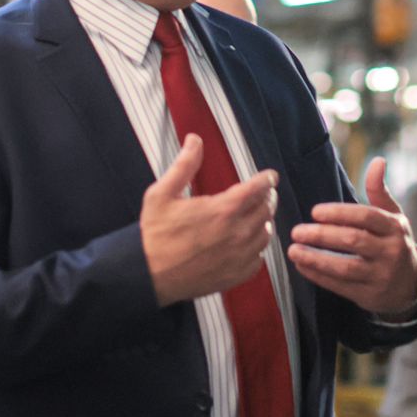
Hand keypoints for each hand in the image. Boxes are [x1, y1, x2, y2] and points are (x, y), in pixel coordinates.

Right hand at [141, 134, 278, 306]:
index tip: (269, 177)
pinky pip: (258, 259)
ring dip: (262, 223)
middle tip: (260, 195)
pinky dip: (256, 249)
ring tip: (254, 217)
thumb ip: (184, 165)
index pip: (259, 189)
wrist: (146, 275)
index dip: (267, 179)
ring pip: (265, 234)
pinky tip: (246, 244)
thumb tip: (195, 140)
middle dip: (265, 199)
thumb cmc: (154, 235)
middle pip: (266, 210)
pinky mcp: (235, 275)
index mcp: (223, 210)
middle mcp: (237, 233)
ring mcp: (238, 256)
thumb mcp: (162, 193)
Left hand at [287, 158, 416, 315]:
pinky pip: (340, 286)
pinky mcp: (368, 296)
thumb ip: (379, 191)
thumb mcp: (394, 217)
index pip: (367, 217)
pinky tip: (302, 266)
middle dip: (323, 236)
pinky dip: (318, 276)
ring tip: (294, 251)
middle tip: (297, 231)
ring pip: (345, 267)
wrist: (410, 286)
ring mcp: (380, 275)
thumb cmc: (395, 243)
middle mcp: (390, 251)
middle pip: (354, 241)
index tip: (315, 212)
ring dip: (316, 259)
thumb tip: (378, 161)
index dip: (340, 213)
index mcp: (395, 228)